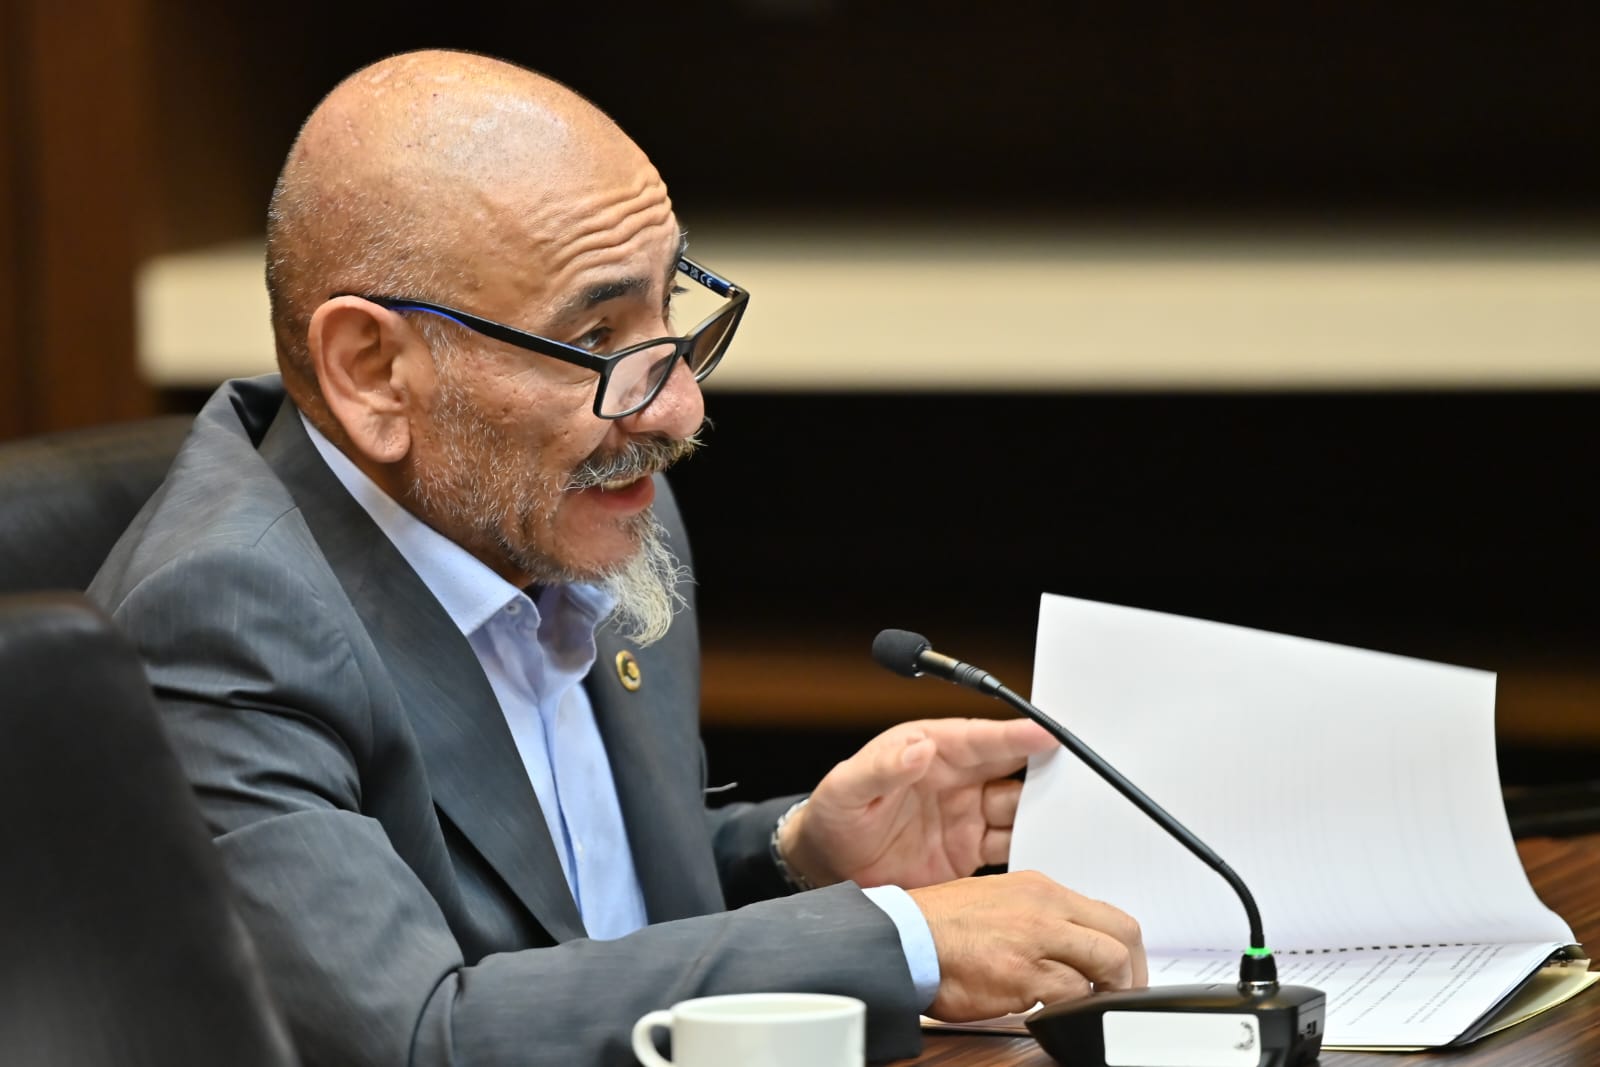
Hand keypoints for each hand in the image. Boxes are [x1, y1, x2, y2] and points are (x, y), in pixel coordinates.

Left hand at [780, 717, 1056, 889]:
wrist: (829, 866)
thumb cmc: (834, 815)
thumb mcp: (847, 788)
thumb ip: (882, 768)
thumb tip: (917, 749)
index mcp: (932, 750)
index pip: (982, 738)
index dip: (1017, 735)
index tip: (1049, 734)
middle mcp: (957, 779)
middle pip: (1014, 768)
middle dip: (1049, 768)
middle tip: (1086, 772)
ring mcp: (967, 816)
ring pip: (1020, 808)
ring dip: (1047, 810)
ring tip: (1081, 815)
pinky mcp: (971, 852)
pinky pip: (1012, 844)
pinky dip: (1035, 845)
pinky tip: (1057, 849)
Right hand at [909, 870, 1146, 1021]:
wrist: (902, 939)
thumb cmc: (940, 928)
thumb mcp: (999, 903)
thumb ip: (1037, 919)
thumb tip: (1069, 947)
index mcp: (1039, 888)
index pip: (1106, 913)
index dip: (1123, 949)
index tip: (1119, 971)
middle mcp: (1044, 905)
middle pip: (1123, 933)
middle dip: (1132, 970)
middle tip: (1122, 992)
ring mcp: (1036, 937)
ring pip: (1109, 961)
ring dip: (1110, 991)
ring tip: (1093, 1005)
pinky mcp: (1024, 972)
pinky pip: (1074, 993)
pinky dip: (1076, 1008)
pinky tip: (1059, 1012)